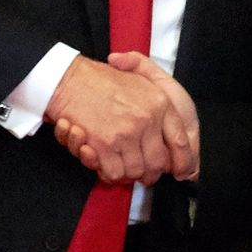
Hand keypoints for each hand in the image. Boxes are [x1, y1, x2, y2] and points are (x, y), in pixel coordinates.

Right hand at [107, 52, 197, 180]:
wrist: (70, 79)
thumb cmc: (102, 79)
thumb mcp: (141, 78)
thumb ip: (161, 104)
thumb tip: (173, 136)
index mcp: (160, 103)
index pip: (180, 142)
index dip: (182, 161)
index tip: (179, 171)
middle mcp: (147, 119)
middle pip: (157, 163)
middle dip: (149, 173)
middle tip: (140, 173)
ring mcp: (126, 132)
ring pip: (135, 171)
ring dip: (126, 172)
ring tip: (118, 163)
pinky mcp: (105, 144)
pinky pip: (114, 173)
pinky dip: (108, 172)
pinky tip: (103, 161)